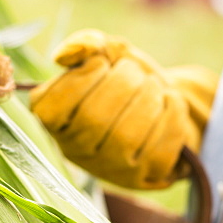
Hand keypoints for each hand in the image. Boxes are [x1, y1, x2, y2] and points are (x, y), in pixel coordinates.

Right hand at [29, 29, 218, 188]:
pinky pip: (158, 149)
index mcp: (52, 119)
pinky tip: (169, 103)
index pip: (56, 105)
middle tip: (134, 72)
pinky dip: (171, 116)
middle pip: (94, 119)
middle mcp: (74, 150)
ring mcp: (107, 168)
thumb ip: (85, 46)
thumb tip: (64, 55)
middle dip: (123, 84)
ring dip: (148, 99)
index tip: (102, 63)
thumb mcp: (105, 54)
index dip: (83, 77)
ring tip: (153, 86)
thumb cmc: (124, 78)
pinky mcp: (142, 177)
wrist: (160, 105)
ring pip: (126, 137)